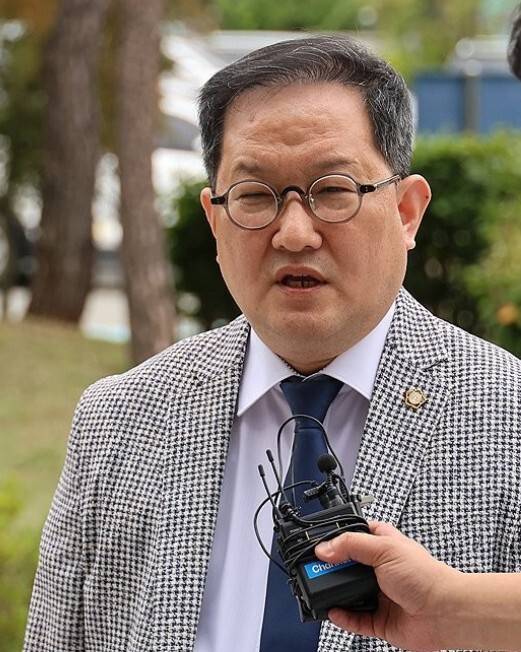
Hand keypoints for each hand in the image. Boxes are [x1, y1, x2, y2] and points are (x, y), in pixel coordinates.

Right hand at [315, 521, 460, 651]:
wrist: (445, 612)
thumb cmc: (426, 575)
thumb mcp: (384, 549)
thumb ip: (351, 545)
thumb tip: (325, 549)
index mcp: (381, 545)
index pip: (352, 536)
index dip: (335, 539)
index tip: (318, 544)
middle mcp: (378, 569)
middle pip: (346, 566)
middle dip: (330, 569)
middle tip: (315, 569)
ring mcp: (378, 595)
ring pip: (348, 594)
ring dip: (335, 593)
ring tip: (320, 590)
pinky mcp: (379, 620)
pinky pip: (355, 620)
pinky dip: (342, 617)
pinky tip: (333, 611)